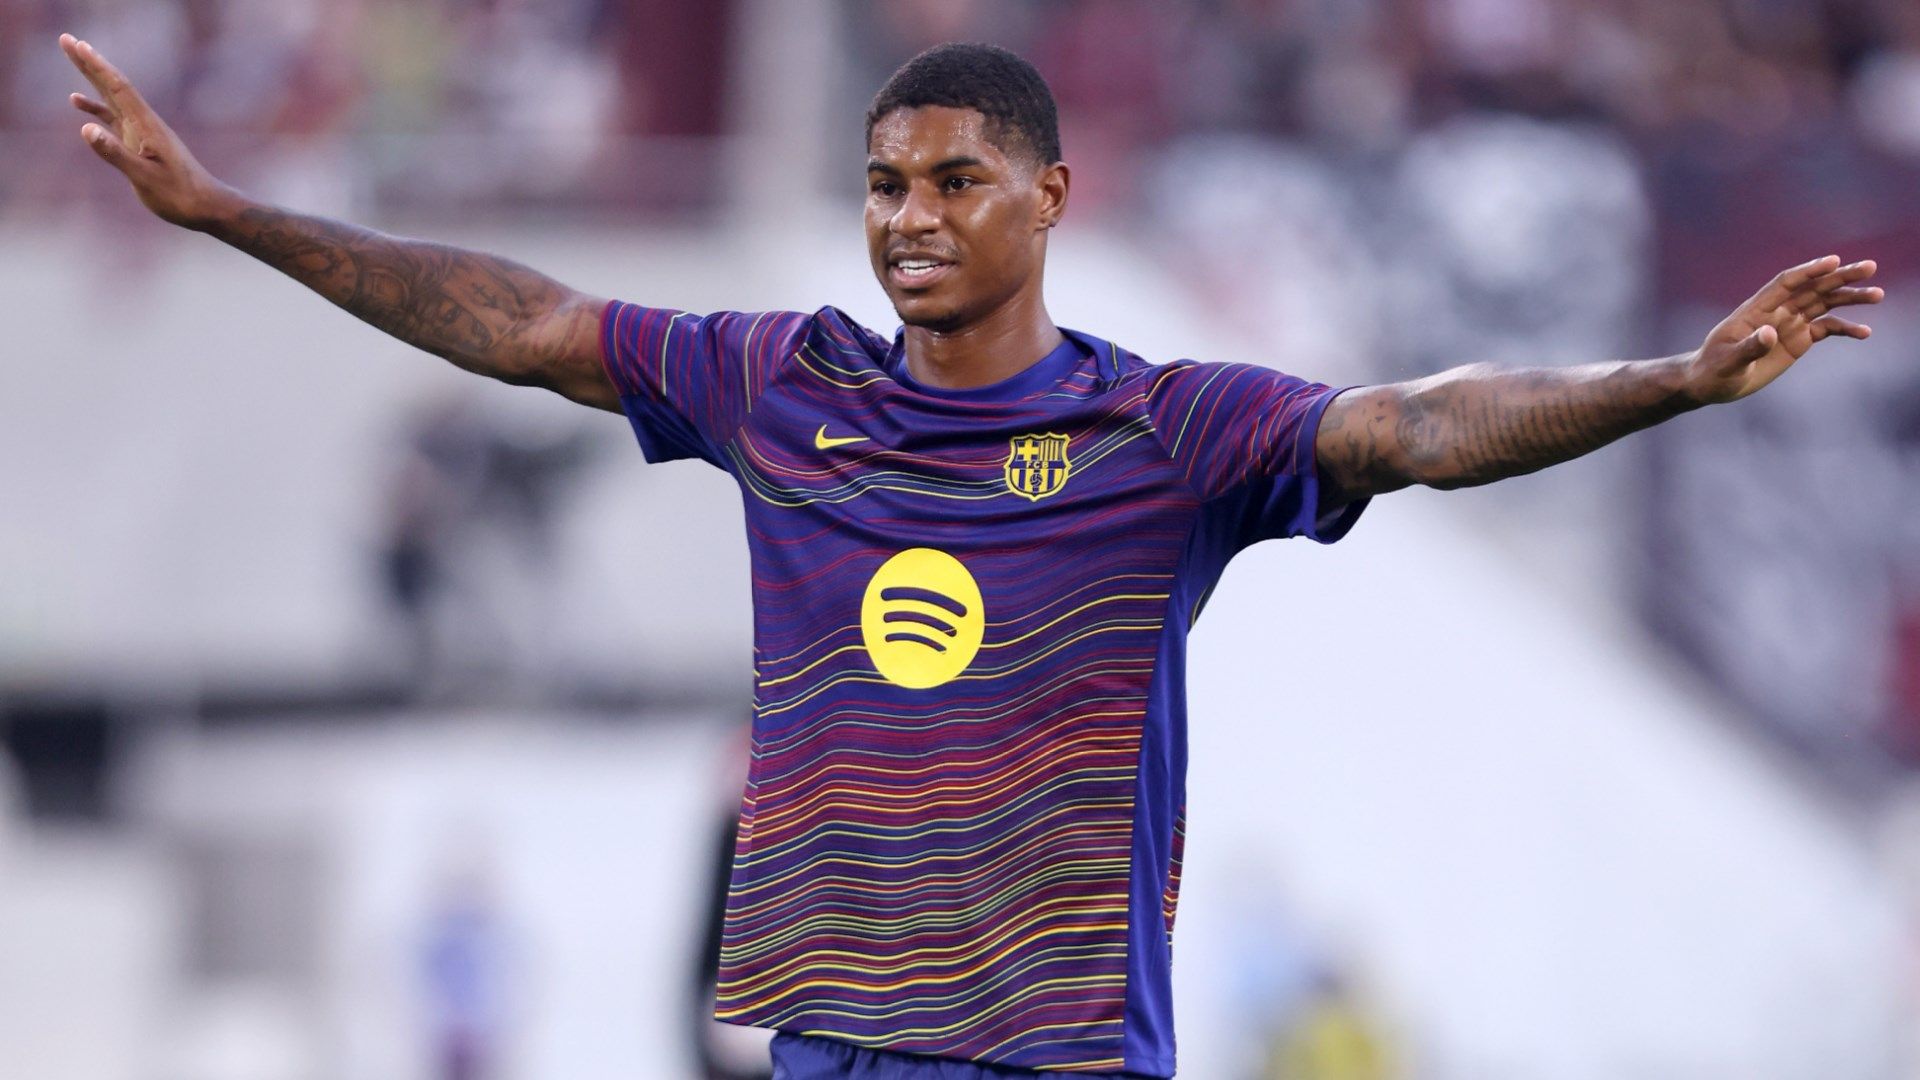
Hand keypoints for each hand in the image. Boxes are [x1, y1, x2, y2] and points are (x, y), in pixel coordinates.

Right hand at [60, 32, 239, 228]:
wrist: (206, 206)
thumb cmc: (179, 195)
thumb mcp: (144, 177)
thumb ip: (115, 153)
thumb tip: (86, 128)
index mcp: (147, 126)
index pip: (118, 88)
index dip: (97, 66)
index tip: (78, 45)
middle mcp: (145, 123)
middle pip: (113, 85)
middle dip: (90, 62)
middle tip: (67, 39)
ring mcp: (143, 132)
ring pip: (113, 98)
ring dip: (92, 78)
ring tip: (74, 57)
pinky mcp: (141, 143)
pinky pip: (115, 119)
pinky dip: (96, 108)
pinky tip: (78, 103)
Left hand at [1685, 254, 1883, 404]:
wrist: (1712, 382)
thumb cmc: (1714, 370)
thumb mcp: (1729, 362)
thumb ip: (1749, 348)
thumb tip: (1770, 332)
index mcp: (1757, 309)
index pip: (1786, 282)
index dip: (1809, 270)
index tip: (1834, 261)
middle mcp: (1777, 311)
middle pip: (1813, 287)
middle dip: (1840, 277)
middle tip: (1870, 268)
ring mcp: (1790, 323)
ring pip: (1824, 303)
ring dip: (1850, 297)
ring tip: (1877, 294)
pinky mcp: (1798, 340)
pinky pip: (1826, 329)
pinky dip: (1845, 328)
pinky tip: (1864, 332)